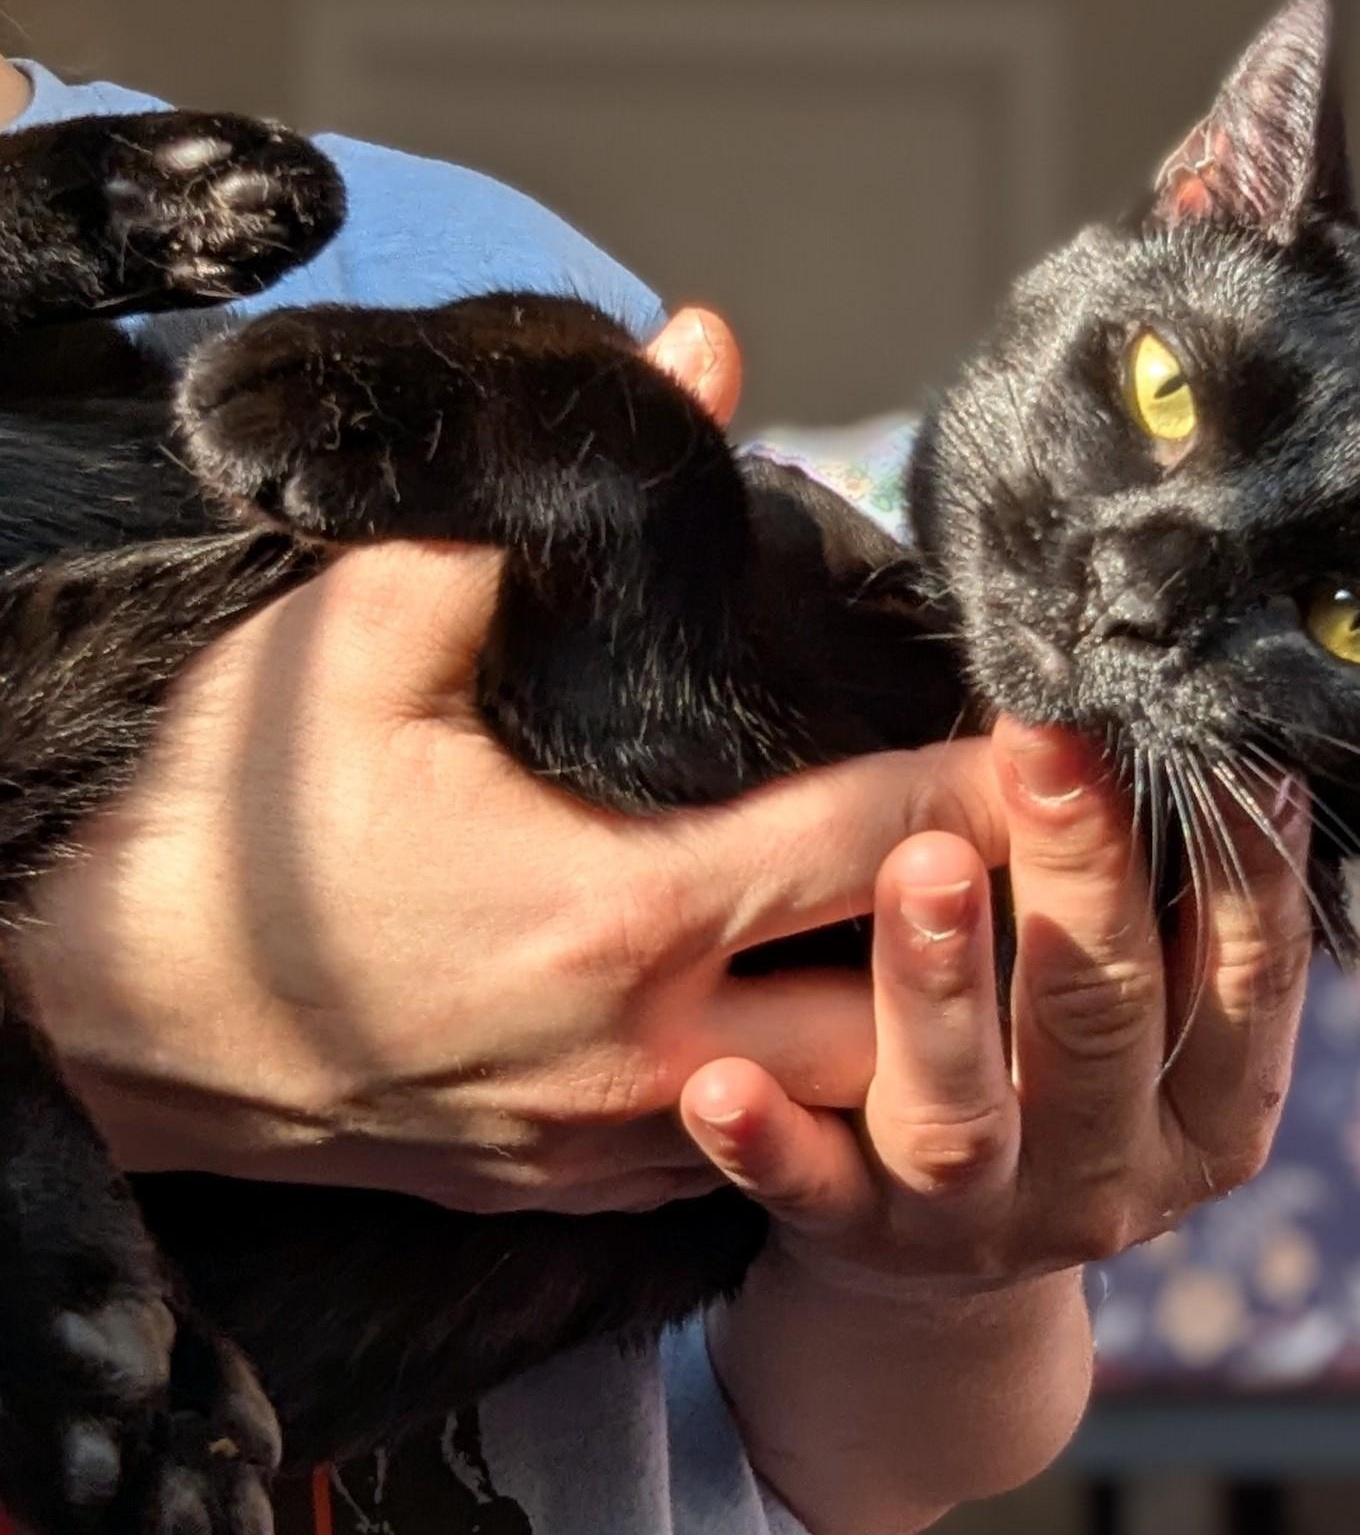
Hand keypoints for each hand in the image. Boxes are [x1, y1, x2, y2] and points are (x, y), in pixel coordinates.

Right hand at [7, 310, 1010, 1213]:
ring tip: (1003, 938)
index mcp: (616, 915)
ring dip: (939, 1026)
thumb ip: (521, 503)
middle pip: (910, 1010)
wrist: (92, 1030)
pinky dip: (831, 1086)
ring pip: (852, 1113)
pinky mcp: (579, 1189)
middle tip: (1085, 855)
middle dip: (1008, 933)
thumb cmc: (222, 834)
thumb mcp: (346, 650)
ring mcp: (619, 1142)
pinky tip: (862, 1018)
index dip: (995, 789)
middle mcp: (645, 1052)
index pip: (872, 843)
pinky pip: (758, 1152)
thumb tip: (688, 345)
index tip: (1081, 744)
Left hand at [689, 719, 1309, 1287]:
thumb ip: (1156, 900)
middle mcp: (1111, 1174)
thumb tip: (1157, 709)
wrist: (944, 1260)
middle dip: (1082, 870)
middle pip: (1106, 1018)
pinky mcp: (858, 1238)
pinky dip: (767, 1141)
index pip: (1249, 973)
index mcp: (1210, 1113)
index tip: (1208, 733)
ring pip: (962, 1112)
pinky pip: (808, 1191)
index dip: (1242, 855)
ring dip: (942, 989)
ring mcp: (983, 1218)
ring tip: (921, 865)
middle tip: (1045, 742)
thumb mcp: (1138, 1013)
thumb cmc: (1050, 1075)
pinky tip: (722, 1080)